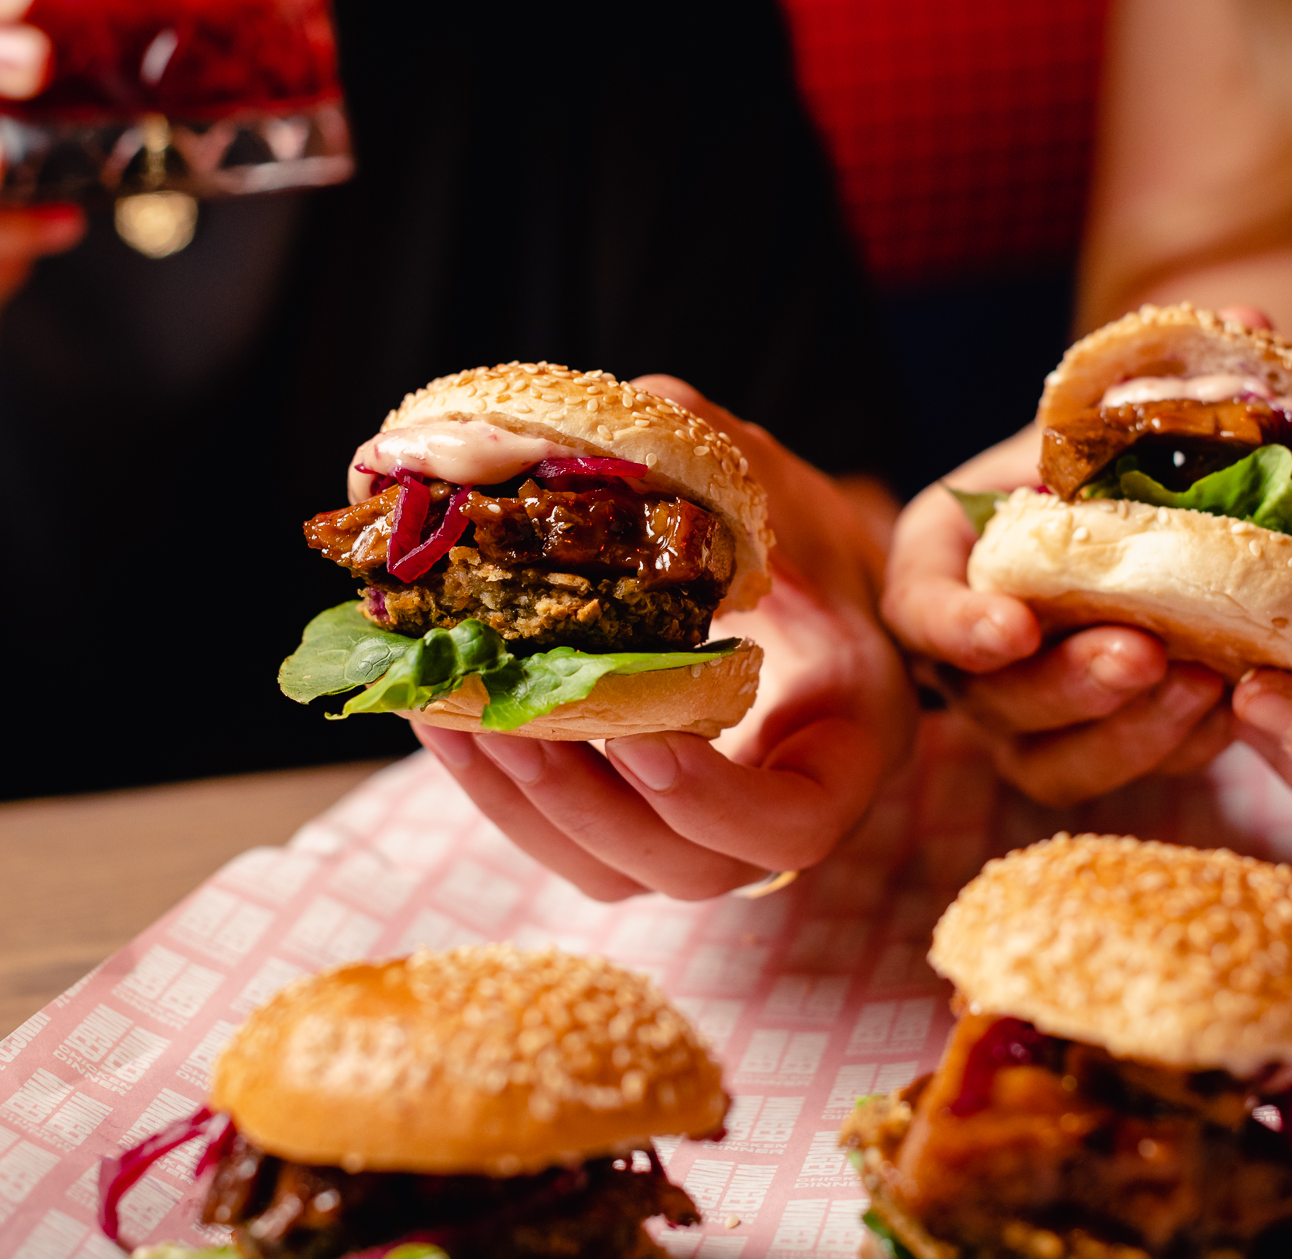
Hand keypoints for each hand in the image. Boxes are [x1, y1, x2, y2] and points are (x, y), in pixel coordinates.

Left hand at [412, 378, 918, 900]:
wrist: (785, 579)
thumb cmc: (794, 532)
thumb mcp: (775, 485)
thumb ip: (711, 455)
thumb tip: (622, 421)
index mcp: (849, 744)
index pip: (800, 824)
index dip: (717, 802)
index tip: (646, 741)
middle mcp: (781, 813)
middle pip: (689, 868)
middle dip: (588, 804)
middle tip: (512, 718)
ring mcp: (703, 832)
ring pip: (611, 869)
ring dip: (523, 804)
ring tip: (452, 712)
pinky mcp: (631, 823)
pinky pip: (564, 838)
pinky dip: (499, 790)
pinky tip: (442, 714)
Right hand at [880, 426, 1231, 805]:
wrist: (1143, 514)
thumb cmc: (1100, 457)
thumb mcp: (1092, 420)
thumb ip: (1117, 412)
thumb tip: (1194, 365)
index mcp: (939, 565)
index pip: (919, 611)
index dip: (960, 628)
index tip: (1016, 626)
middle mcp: (966, 657)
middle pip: (991, 701)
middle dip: (1068, 684)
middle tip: (1142, 653)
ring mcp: (1026, 717)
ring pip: (1051, 765)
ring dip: (1127, 736)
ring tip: (1205, 685)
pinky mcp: (1093, 749)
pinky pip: (1125, 772)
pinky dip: (1181, 748)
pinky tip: (1233, 706)